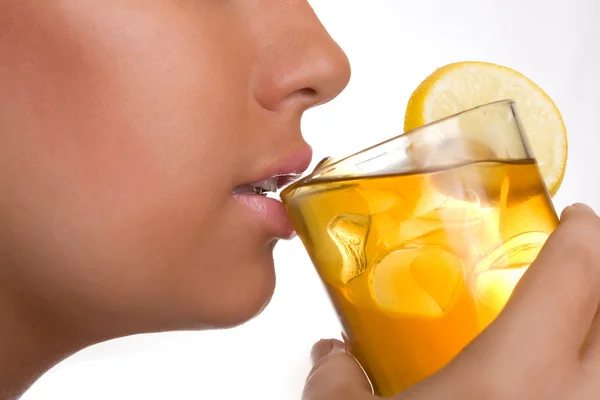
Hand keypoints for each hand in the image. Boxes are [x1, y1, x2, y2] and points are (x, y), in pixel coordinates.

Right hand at [303, 203, 599, 398]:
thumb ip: (336, 377)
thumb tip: (333, 357)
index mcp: (516, 379)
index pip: (573, 273)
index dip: (582, 231)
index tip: (575, 217)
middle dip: (598, 275)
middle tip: (575, 263)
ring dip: (595, 333)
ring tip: (567, 322)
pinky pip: (592, 396)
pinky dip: (580, 379)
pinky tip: (545, 383)